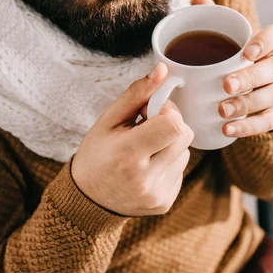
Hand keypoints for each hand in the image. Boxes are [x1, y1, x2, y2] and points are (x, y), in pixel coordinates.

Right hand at [71, 63, 193, 216]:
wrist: (87, 200)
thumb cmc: (96, 153)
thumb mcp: (109, 119)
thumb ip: (137, 93)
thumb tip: (163, 70)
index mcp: (128, 154)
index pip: (174, 125)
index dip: (167, 111)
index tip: (149, 112)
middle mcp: (146, 179)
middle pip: (185, 135)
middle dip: (171, 123)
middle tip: (147, 126)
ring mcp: (158, 194)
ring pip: (185, 152)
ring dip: (170, 143)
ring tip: (144, 148)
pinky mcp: (165, 203)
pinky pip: (180, 169)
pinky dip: (168, 162)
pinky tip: (146, 165)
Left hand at [191, 0, 272, 137]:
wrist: (246, 89)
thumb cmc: (231, 58)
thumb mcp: (222, 39)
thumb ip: (210, 18)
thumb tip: (197, 0)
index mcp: (270, 44)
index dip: (266, 42)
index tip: (247, 51)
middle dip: (250, 78)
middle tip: (225, 86)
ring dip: (248, 105)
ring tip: (222, 111)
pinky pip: (270, 121)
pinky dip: (249, 127)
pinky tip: (228, 129)